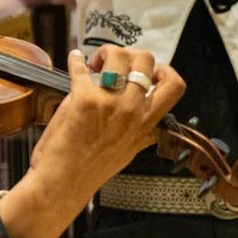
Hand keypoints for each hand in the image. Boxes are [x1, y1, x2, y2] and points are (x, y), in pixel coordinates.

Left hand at [0, 46, 185, 237]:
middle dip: (131, 54)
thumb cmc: (92, 170)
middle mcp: (132, 110)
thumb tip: (153, 130)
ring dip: (105, 54)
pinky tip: (73, 59)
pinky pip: (80, 68)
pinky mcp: (84, 99)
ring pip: (118, 57)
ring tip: (95, 65)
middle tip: (115, 64)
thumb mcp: (129, 153)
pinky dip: (75, 61)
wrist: (63, 183)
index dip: (165, 71)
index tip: (151, 71)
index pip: (175, 87)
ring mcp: (110, 103)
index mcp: (146, 123)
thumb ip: (141, 136)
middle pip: (146, 61)